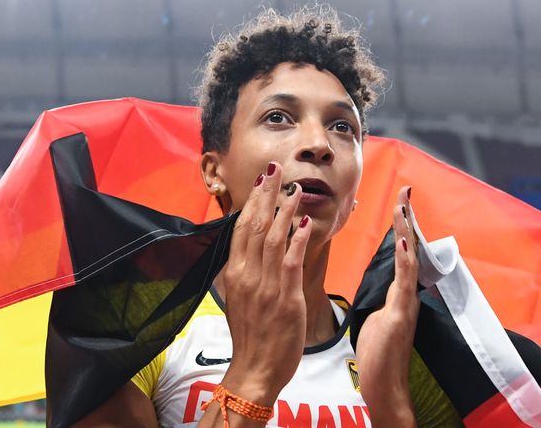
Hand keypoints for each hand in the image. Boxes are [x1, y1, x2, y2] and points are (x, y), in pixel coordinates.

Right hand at [219, 162, 311, 405]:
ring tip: (294, 188)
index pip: (242, 229)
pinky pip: (292, 262)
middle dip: (266, 195)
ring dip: (285, 210)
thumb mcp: (238, 299)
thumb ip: (244, 273)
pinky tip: (305, 222)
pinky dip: (298, 240)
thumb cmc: (250, 337)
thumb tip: (250, 251)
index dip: (252, 202)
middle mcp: (248, 275)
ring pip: (274, 239)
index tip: (260, 182)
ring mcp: (266, 286)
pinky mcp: (286, 298)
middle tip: (275, 170)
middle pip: (256, 226)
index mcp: (235, 274)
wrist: (254, 370)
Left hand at [355, 186, 418, 426]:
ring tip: (403, 206)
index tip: (399, 199)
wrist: (385, 385)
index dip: (400, 224)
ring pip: (408, 259)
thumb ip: (384, 297)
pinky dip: (405, 262)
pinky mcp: (400, 315)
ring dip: (406, 231)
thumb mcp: (377, 317)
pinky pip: (403, 284)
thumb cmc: (379, 353)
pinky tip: (405, 242)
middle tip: (405, 190)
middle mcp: (406, 293)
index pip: (400, 250)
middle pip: (409, 247)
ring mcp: (405, 303)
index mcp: (398, 291)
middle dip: (406, 218)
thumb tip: (383, 284)